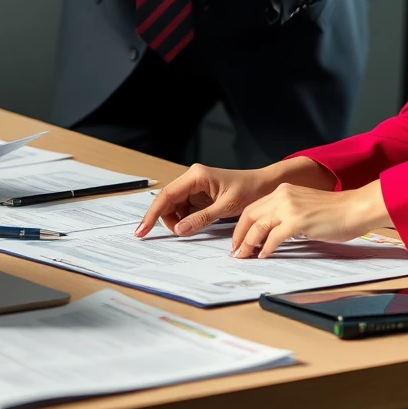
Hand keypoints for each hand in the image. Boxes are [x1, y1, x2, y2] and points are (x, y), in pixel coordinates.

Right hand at [134, 157, 334, 237]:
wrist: (266, 186)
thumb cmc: (250, 190)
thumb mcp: (227, 206)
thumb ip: (202, 218)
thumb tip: (180, 229)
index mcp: (196, 176)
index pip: (167, 196)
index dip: (152, 214)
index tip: (141, 231)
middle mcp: (192, 178)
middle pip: (168, 202)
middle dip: (168, 220)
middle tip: (180, 233)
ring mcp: (195, 187)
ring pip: (175, 208)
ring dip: (179, 221)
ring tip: (195, 227)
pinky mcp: (200, 195)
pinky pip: (185, 210)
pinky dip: (187, 220)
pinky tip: (197, 224)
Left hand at [231, 180, 389, 258]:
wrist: (354, 208)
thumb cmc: (335, 211)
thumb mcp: (304, 207)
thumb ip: (287, 215)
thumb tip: (271, 234)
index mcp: (284, 191)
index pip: (254, 207)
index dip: (242, 225)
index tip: (238, 240)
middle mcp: (283, 195)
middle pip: (250, 215)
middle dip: (239, 235)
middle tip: (236, 251)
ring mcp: (289, 207)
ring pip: (258, 226)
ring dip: (248, 244)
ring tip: (245, 256)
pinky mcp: (297, 221)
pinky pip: (273, 237)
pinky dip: (265, 248)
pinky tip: (264, 256)